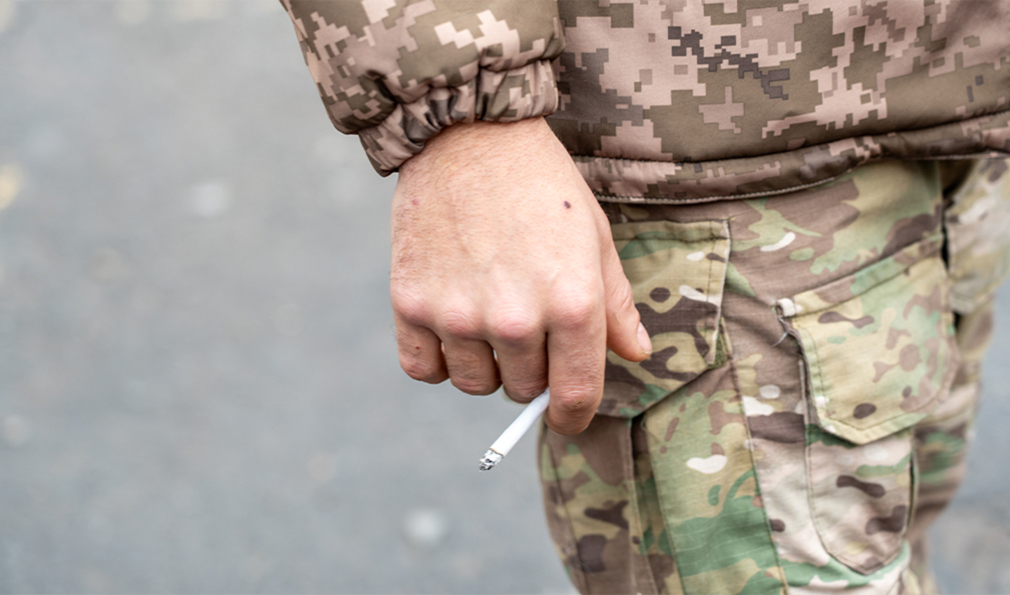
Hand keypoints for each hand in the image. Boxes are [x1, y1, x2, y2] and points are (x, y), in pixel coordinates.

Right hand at [389, 117, 651, 434]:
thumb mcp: (595, 238)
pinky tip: (449, 327)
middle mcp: (515, 319)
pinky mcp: (411, 303)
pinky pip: (423, 369)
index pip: (574, 396)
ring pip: (474, 384)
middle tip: (526, 328)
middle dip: (531, 371)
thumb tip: (636, 355)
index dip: (572, 416)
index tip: (565, 416)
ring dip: (485, 365)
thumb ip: (616, 306)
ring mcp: (458, 314)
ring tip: (487, 318)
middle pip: (522, 390)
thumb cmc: (543, 185)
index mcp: (572, 305)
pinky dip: (437, 359)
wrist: (470, 135)